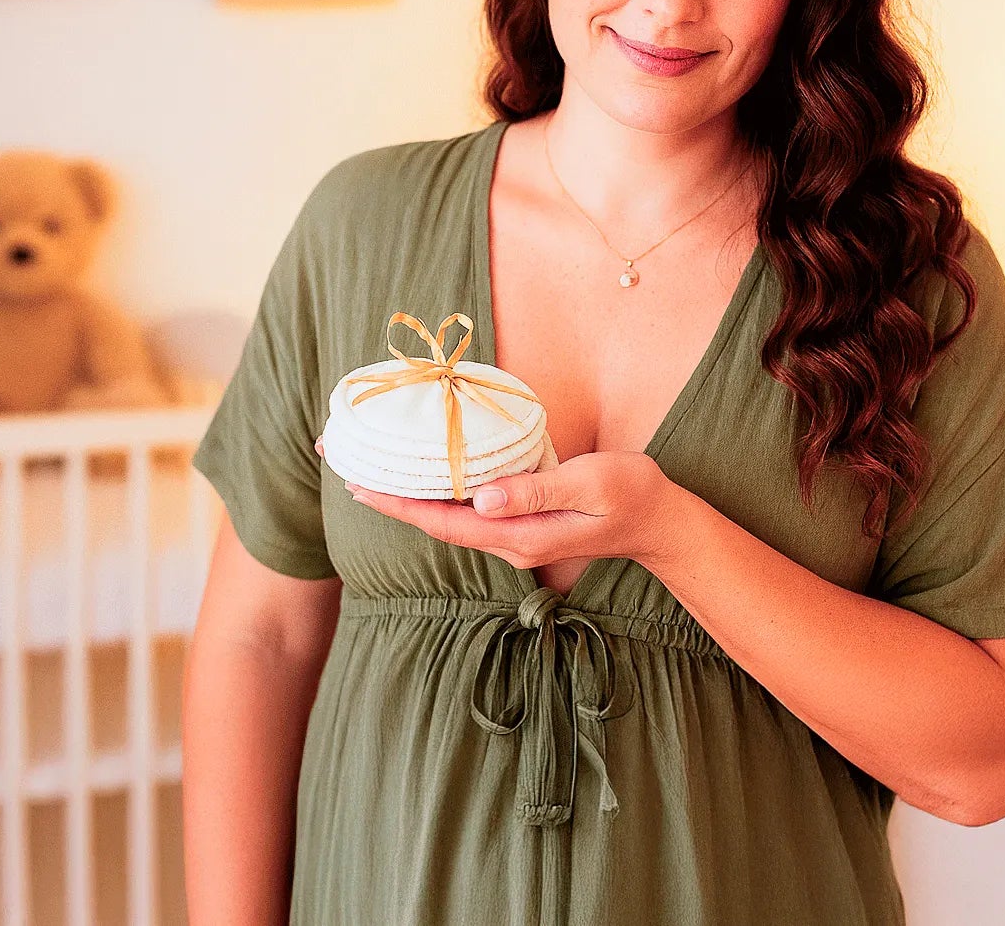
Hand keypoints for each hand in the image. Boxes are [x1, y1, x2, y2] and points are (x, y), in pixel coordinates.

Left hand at [315, 435, 677, 570]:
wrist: (660, 520)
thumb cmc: (631, 495)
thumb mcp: (590, 485)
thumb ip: (538, 490)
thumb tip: (484, 498)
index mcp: (519, 536)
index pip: (444, 522)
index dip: (398, 504)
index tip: (358, 483)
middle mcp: (508, 540)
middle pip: (434, 521)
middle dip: (388, 496)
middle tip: (343, 464)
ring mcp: (514, 533)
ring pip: (447, 515)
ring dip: (407, 493)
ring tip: (369, 465)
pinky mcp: (521, 519)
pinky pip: (466, 508)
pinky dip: (437, 489)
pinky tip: (423, 472)